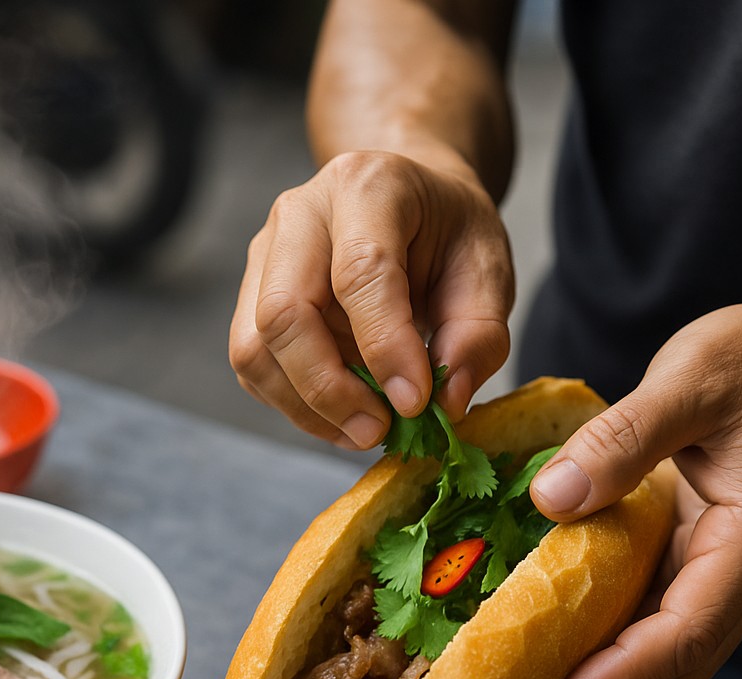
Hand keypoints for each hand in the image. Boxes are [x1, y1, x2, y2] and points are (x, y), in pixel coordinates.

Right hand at [228, 150, 514, 448]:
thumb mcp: (489, 269)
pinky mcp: (251, 295)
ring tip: (362, 430)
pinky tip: (342, 415)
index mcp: (368, 186)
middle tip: (378, 430)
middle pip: (284, 311)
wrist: (409, 204)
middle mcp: (300, 213)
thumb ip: (478, 335)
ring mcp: (265, 254)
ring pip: (254, 347)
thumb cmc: (448, 233)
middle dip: (329, 388)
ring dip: (305, 406)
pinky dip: (294, 405)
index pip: (360, 272)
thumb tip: (446, 401)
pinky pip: (254, 366)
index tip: (415, 403)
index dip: (385, 347)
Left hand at [498, 300, 741, 678]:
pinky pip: (640, 633)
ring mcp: (715, 584)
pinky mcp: (689, 574)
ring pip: (653, 667)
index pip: (682, 637)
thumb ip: (626, 438)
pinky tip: (537, 670)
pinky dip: (592, 661)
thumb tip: (555, 497)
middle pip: (665, 676)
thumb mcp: (692, 379)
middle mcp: (737, 583)